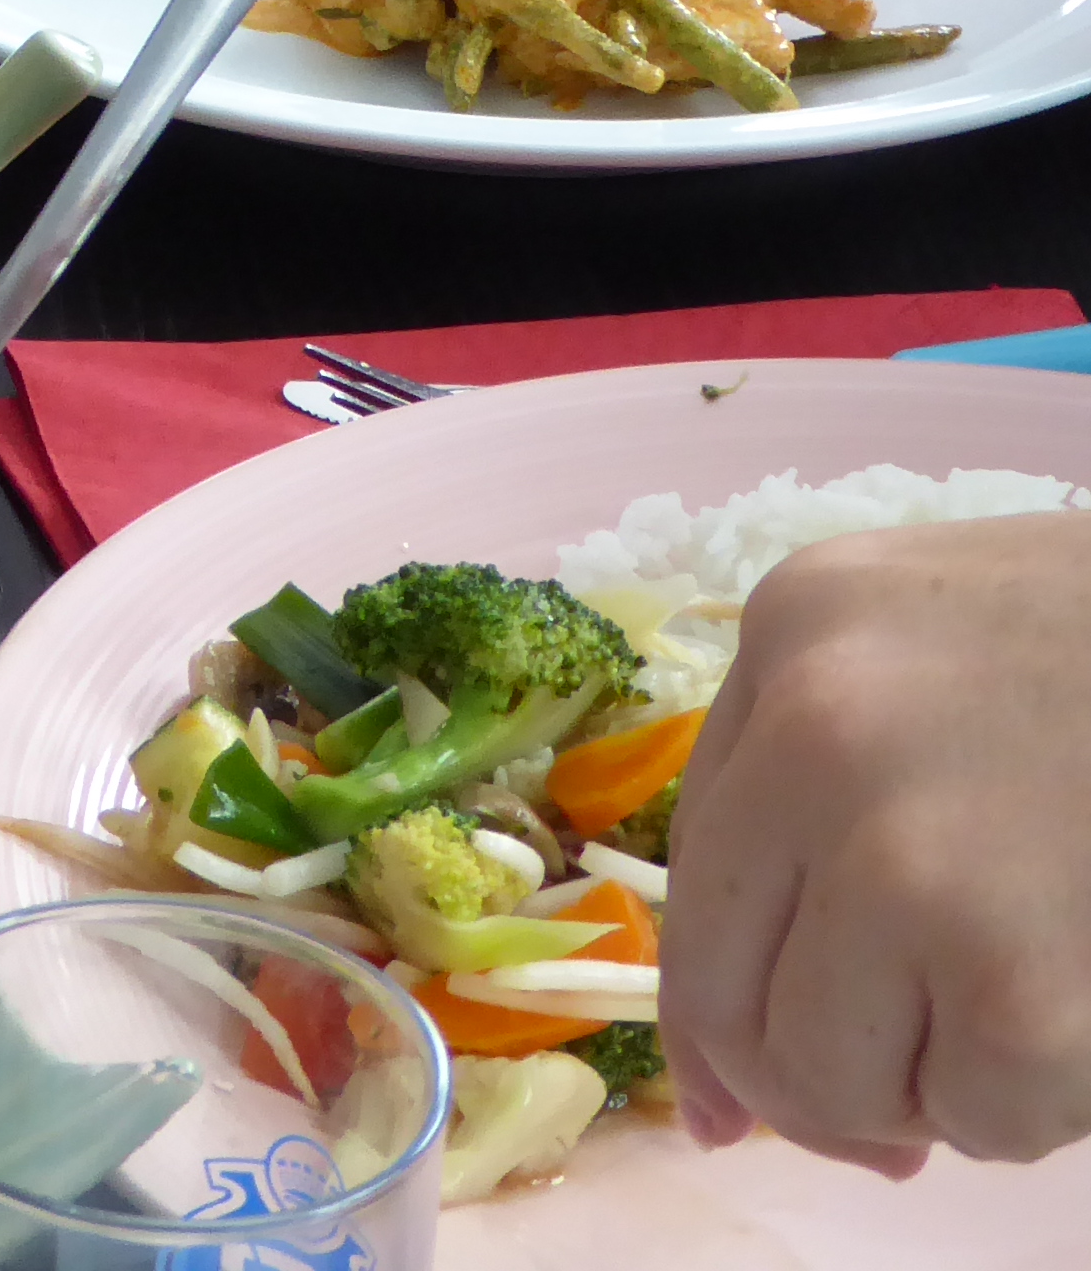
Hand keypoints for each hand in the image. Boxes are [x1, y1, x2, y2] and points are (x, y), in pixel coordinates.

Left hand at [664, 512, 1090, 1168]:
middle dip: (807, 1092)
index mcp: (799, 628)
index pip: (695, 873)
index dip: (713, 1020)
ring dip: (927, 1096)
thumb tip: (744, 1074)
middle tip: (893, 1112)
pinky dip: (1034, 1108)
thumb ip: (823, 787)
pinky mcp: (1019, 986)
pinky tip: (1087, 1020)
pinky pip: (979, 1118)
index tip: (732, 1104)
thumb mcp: (939, 641)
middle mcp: (821, 735)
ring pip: (837, 1082)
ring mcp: (912, 863)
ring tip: (1021, 1021)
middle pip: (735, 1002)